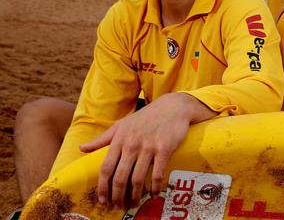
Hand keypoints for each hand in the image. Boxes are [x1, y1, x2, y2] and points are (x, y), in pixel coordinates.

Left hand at [79, 92, 212, 207]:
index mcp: (119, 140)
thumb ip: (102, 139)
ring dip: (134, 195)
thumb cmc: (145, 117)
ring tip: (133, 203)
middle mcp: (132, 144)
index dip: (102, 187)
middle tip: (117, 206)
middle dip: (117, 196)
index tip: (102, 199)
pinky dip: (154, 187)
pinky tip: (153, 193)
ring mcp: (148, 147)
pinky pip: (157, 173)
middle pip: (120, 177)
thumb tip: (81, 148)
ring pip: (137, 178)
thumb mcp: (121, 125)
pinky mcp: (164, 149)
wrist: (172, 107)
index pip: (106, 168)